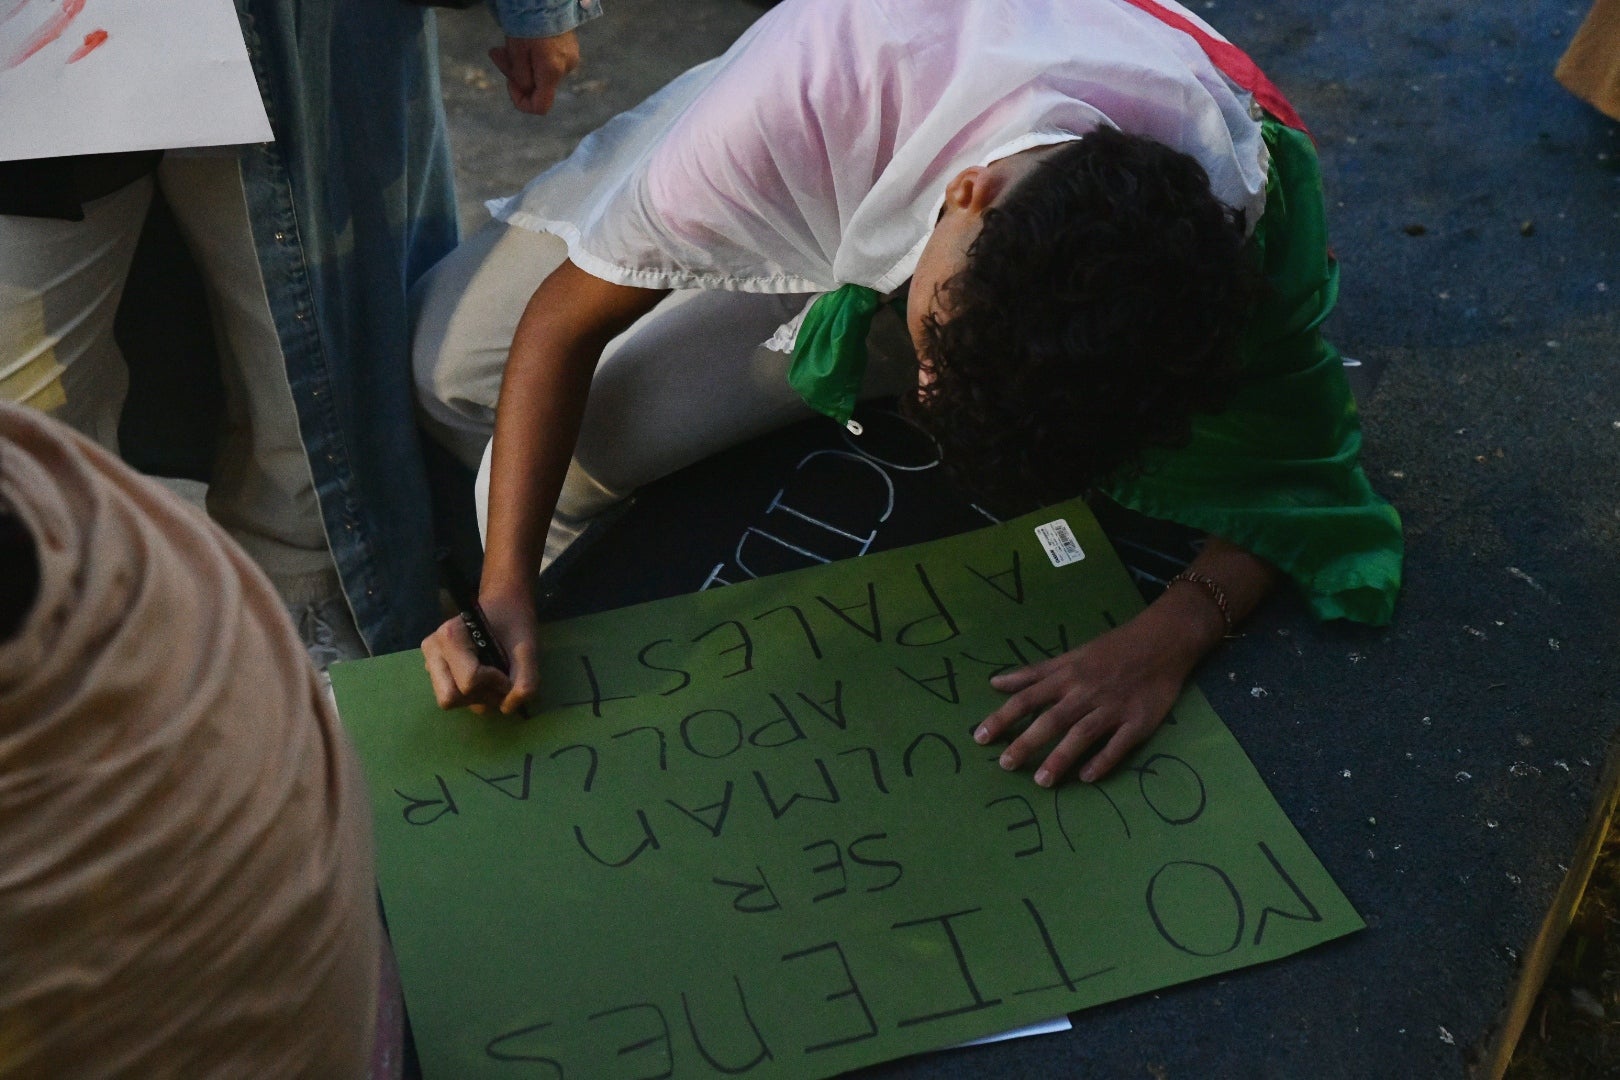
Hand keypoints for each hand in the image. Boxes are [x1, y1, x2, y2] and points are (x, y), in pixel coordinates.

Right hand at [421, 590, 539, 714]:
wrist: (503, 605)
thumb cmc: (513, 621)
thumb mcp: (528, 648)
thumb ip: (525, 681)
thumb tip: (507, 708)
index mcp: (450, 636)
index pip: (469, 681)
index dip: (495, 683)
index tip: (508, 670)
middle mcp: (432, 649)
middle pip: (451, 697)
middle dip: (481, 696)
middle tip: (500, 680)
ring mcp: (429, 660)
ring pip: (450, 700)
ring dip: (478, 698)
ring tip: (494, 678)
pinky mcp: (434, 670)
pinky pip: (451, 695)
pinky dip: (471, 695)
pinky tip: (484, 677)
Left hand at [488, 31, 579, 114]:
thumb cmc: (529, 23)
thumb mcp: (517, 51)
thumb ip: (520, 77)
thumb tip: (524, 90)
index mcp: (552, 73)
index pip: (540, 107)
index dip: (521, 102)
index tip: (509, 83)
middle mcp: (565, 70)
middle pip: (537, 87)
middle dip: (515, 75)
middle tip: (496, 53)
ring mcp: (569, 59)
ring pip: (540, 73)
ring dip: (521, 64)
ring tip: (504, 45)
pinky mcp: (569, 49)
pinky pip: (547, 62)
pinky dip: (532, 57)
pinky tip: (522, 42)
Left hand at [973, 619, 1192, 786]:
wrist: (1162, 641)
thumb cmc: (1110, 650)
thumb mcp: (1069, 656)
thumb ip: (1032, 674)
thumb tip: (994, 683)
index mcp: (1067, 677)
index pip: (1027, 699)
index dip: (1002, 718)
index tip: (980, 738)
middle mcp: (1086, 692)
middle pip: (1052, 719)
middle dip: (1027, 742)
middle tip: (1005, 765)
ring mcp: (1113, 707)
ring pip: (1083, 734)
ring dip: (1061, 757)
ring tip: (1041, 781)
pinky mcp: (1139, 721)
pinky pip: (1119, 744)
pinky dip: (1103, 760)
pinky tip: (1086, 777)